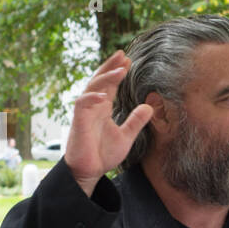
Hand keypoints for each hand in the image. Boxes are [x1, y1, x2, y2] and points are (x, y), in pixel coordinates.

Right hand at [65, 50, 153, 195]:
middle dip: (110, 67)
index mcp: (103, 108)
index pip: (109, 85)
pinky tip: (104, 95)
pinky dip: (92, 98)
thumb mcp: (126, 137)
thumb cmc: (103, 155)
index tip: (128, 61)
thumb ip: (135, 122)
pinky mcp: (79, 122)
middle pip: (100, 80)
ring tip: (120, 71)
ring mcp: (85, 113)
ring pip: (92, 88)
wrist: (89, 172)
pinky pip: (82, 104)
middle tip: (122, 55)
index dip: (117, 72)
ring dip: (105, 78)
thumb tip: (149, 107)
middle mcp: (93, 107)